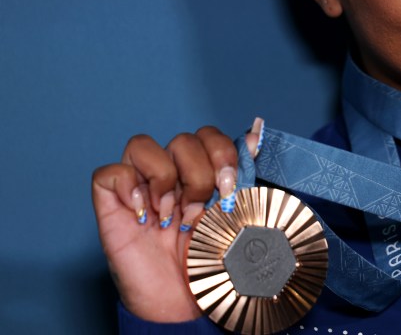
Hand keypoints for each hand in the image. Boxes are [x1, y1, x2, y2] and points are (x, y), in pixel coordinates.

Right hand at [91, 122, 260, 321]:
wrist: (185, 303)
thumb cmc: (210, 260)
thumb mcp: (236, 213)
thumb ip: (245, 174)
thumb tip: (257, 130)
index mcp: (202, 172)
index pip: (209, 135)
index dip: (223, 153)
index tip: (230, 187)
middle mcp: (171, 174)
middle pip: (183, 139)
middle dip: (200, 174)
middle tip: (201, 210)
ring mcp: (139, 187)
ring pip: (143, 145)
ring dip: (166, 180)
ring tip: (172, 216)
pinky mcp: (111, 204)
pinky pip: (110, 173)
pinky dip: (129, 187)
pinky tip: (144, 215)